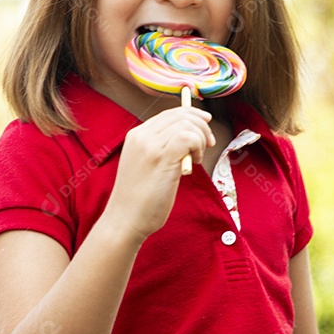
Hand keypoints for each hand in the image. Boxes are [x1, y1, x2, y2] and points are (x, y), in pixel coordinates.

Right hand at [103, 105, 213, 241]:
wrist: (125, 219)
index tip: (205, 125)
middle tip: (208, 143)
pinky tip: (195, 161)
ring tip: (198, 157)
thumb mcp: (145, 164)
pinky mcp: (162, 158)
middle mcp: (142, 136)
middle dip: (201, 126)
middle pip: (180, 115)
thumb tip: (189, 136)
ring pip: (186, 124)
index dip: (191, 115)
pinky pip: (188, 137)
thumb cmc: (139, 197)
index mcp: (136, 135)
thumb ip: (160, 148)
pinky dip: (198, 145)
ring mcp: (150, 146)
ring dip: (200, 138)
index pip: (169, 113)